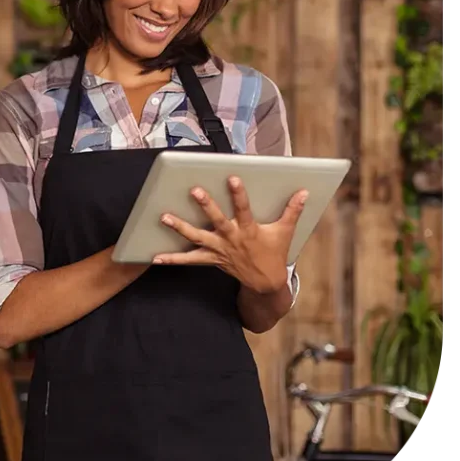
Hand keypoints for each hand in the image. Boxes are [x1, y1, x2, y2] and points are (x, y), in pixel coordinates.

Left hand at [153, 176, 307, 293]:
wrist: (265, 282)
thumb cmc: (274, 253)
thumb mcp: (285, 231)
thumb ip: (292, 210)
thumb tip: (304, 192)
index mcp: (249, 230)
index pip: (244, 209)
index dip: (239, 194)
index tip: (232, 178)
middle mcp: (232, 238)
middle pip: (217, 220)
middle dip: (206, 206)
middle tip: (194, 191)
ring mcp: (219, 249)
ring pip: (197, 238)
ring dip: (180, 228)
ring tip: (164, 217)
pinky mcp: (211, 259)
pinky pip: (189, 259)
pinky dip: (172, 259)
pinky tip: (155, 256)